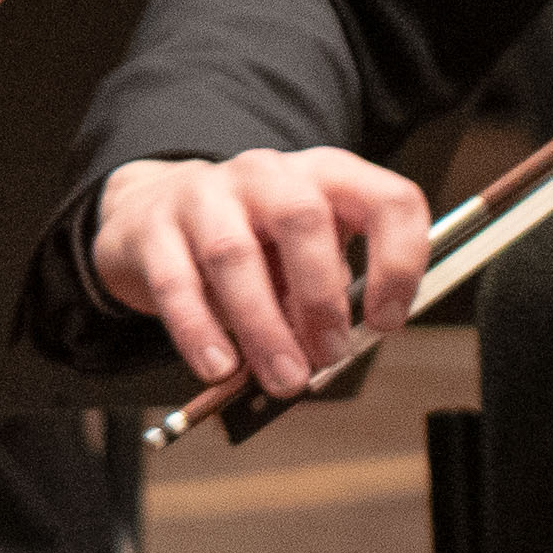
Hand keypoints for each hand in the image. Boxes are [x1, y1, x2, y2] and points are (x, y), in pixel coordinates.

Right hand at [94, 150, 429, 395]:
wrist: (154, 210)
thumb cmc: (251, 240)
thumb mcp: (303, 253)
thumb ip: (324, 290)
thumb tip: (328, 349)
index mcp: (324, 177)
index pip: (388, 200)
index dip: (399, 262)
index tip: (386, 321)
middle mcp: (266, 174)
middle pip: (302, 218)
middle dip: (320, 297)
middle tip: (328, 356)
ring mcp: (203, 195)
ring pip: (233, 254)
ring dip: (263, 327)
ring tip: (282, 377)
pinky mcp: (152, 227)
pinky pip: (175, 282)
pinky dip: (199, 331)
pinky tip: (219, 366)